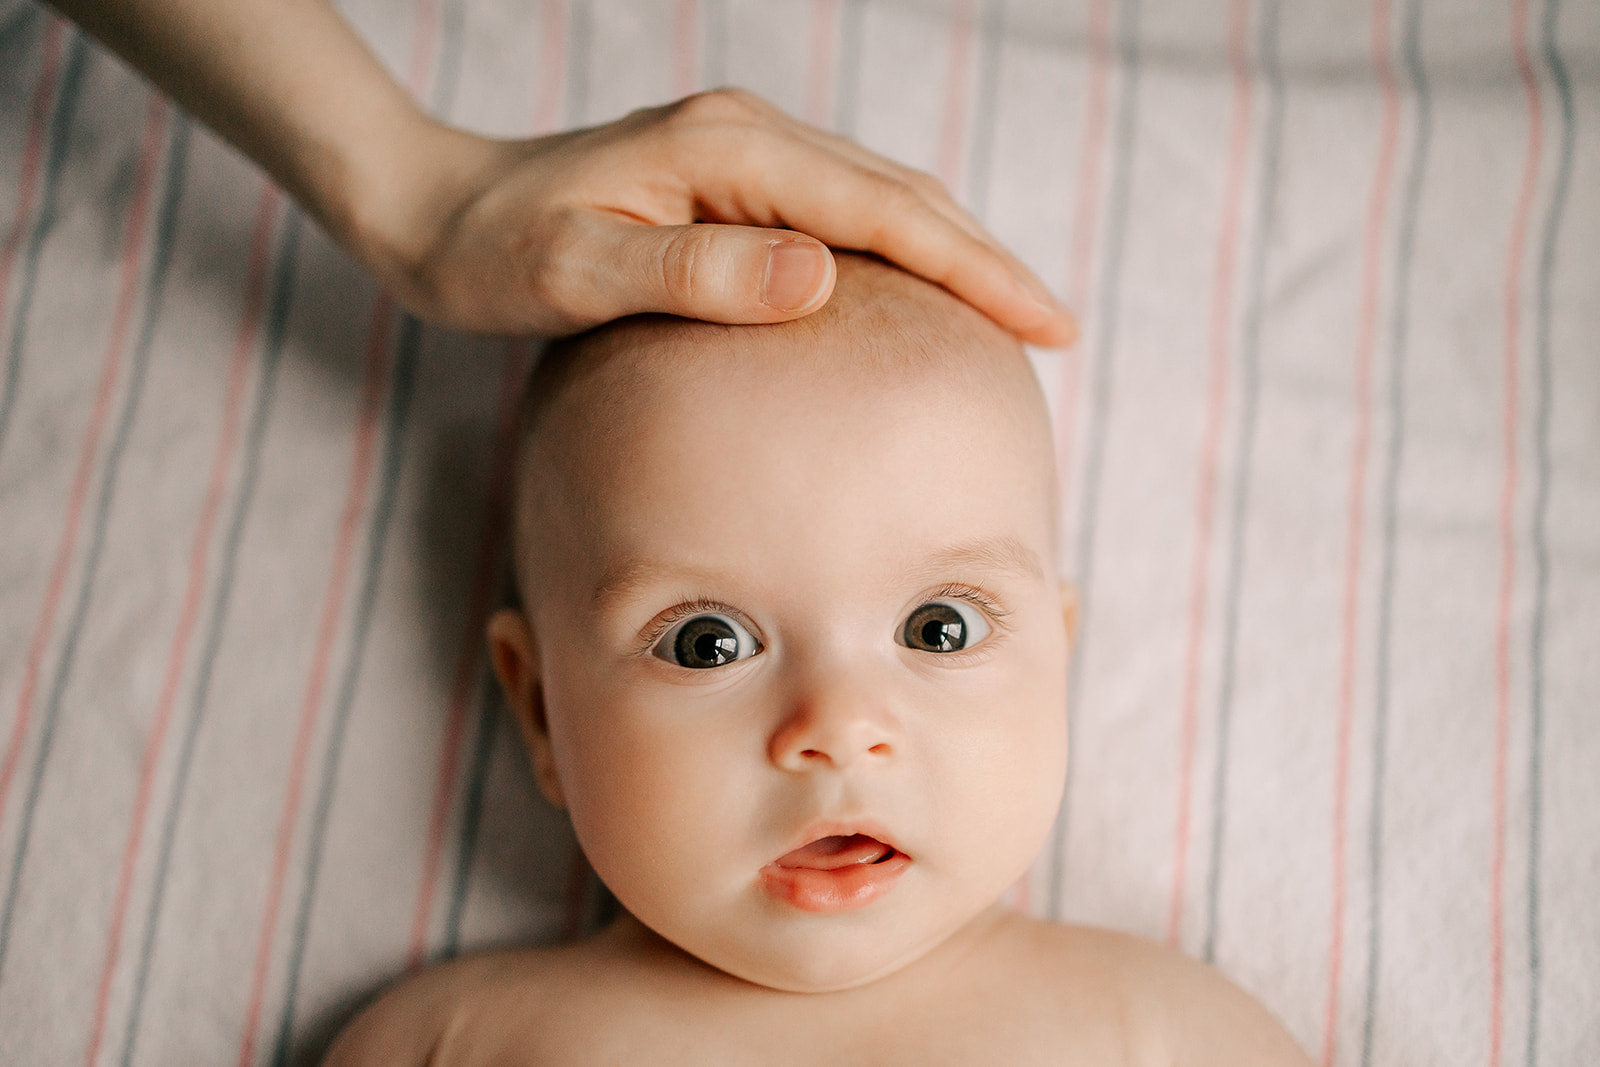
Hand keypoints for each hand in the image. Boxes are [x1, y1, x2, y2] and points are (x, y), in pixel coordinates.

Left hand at [353, 89, 1076, 343]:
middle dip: (985, 260)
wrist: (435, 207)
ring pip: (879, 198)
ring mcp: (740, 153)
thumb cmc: (492, 251)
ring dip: (950, 252)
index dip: (973, 268)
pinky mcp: (726, 180)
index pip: (885, 211)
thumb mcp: (575, 273)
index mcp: (728, 154)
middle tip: (1054, 327)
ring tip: (1010, 312)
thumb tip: (822, 277)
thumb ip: (694, 274)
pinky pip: (839, 210)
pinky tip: (915, 294)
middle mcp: (748, 137)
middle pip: (902, 194)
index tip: (1043, 321)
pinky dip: (896, 250)